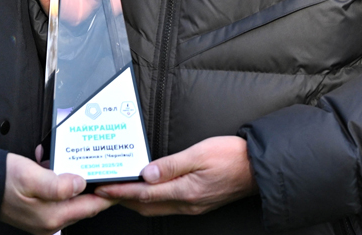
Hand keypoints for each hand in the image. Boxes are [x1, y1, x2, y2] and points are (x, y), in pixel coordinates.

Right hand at [0, 153, 112, 234]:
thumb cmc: (2, 180)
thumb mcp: (30, 176)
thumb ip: (57, 183)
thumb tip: (80, 184)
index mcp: (53, 216)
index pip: (92, 206)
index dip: (110, 193)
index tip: (122, 180)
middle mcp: (51, 222)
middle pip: (85, 204)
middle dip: (96, 185)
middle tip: (108, 166)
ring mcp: (44, 218)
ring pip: (73, 198)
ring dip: (79, 181)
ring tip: (83, 161)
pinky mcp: (38, 210)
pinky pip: (59, 196)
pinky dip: (63, 181)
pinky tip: (57, 164)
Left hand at [94, 136, 255, 216]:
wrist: (258, 169)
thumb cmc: (232, 156)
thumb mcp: (200, 153)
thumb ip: (171, 164)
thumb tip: (146, 174)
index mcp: (185, 191)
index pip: (144, 193)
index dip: (121, 191)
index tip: (103, 188)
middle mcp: (187, 203)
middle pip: (146, 206)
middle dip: (122, 200)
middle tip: (103, 192)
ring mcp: (193, 206)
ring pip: (155, 209)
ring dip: (135, 202)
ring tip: (119, 192)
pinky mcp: (198, 204)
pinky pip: (166, 206)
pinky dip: (150, 201)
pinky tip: (146, 192)